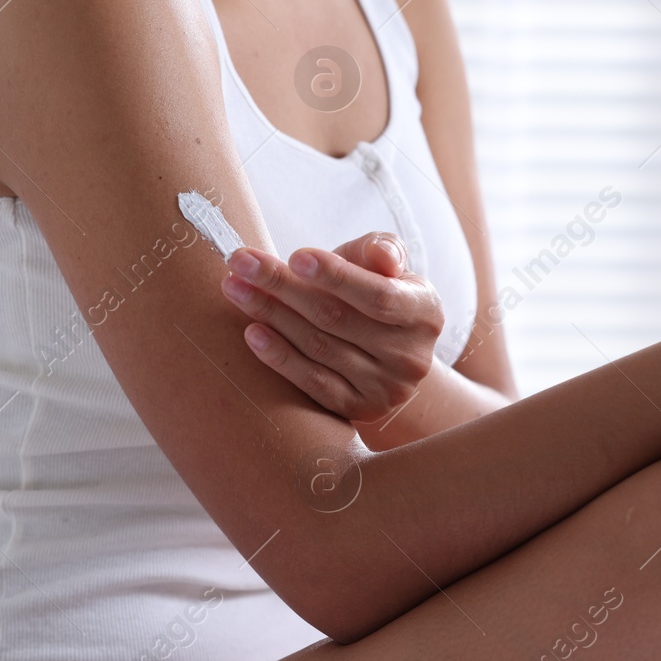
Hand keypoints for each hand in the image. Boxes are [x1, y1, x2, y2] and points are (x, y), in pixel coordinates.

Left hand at [221, 232, 444, 424]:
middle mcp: (411, 357)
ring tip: (234, 288)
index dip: (336, 276)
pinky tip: (252, 333)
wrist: (387, 353)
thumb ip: (383, 250)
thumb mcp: (388, 265)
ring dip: (270, 316)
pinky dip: (280, 358)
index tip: (294, 255)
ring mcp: (386, 389)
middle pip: (337, 319)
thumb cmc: (378, 292)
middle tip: (240, 262)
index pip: (378, 295)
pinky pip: (313, 383)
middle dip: (283, 287)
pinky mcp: (359, 410)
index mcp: (425, 313)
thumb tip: (383, 257)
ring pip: (319, 349)